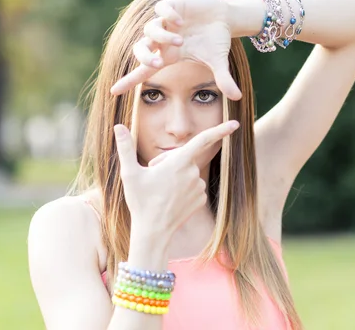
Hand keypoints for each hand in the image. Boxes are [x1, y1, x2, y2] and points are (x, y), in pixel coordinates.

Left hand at [110, 0, 241, 99]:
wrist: (224, 18)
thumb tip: (238, 97)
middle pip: (141, 50)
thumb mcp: (219, 62)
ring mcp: (166, 23)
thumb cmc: (217, 42)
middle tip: (158, 62)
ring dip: (163, 36)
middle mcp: (163, 41)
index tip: (113, 91)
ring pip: (150, 30)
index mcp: (169, 56)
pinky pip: (161, 11)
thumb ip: (223, 79)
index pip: (144, 70)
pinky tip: (181, 22)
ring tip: (181, 40)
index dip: (129, 80)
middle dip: (145, 57)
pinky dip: (168, 16)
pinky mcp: (172, 7)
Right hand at [114, 120, 239, 232]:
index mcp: (179, 162)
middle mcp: (194, 173)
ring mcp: (199, 187)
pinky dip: (184, 189)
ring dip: (177, 176)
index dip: (220, 130)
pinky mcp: (201, 198)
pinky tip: (171, 199)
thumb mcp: (130, 173)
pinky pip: (194, 186)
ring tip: (161, 191)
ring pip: (189, 173)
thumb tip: (118, 126)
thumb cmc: (140, 201)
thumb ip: (126, 148)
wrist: (153, 231)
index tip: (236, 123)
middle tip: (153, 176)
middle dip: (171, 162)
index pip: (203, 139)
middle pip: (185, 157)